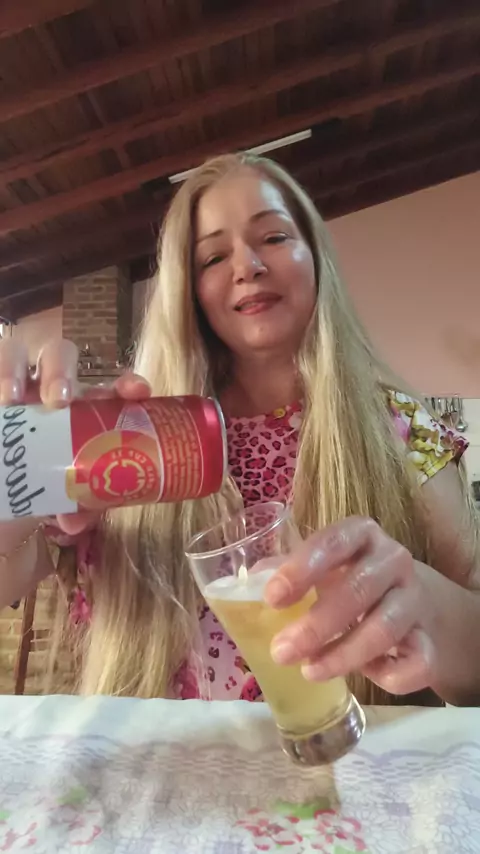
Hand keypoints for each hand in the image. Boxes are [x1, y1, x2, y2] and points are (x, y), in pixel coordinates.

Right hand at [0, 337, 150, 536]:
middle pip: (62, 355)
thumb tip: (73, 522)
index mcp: (86, 407)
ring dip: (12, 370)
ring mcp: (16, 384)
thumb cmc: (50, 481)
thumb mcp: (69, 494)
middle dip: (61, 370)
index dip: (127, 383)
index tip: (137, 392)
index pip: (111, 386)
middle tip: (57, 399)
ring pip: (14, 353)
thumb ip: (78, 505)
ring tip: (11, 398)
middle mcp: (51, 387)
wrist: (12, 487)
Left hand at [265, 516, 459, 696]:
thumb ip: (288, 572)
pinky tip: (365, 677)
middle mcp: (393, 560)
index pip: (333, 542)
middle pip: (358, 589)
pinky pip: (414, 663)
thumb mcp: (325, 568)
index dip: (301, 569)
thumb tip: (245, 586)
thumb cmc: (354, 582)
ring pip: (384, 628)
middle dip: (316, 625)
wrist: (418, 607)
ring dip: (343, 655)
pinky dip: (388, 677)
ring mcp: (416, 600)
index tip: (272, 599)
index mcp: (361, 534)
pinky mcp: (432, 640)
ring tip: (309, 671)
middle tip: (282, 651)